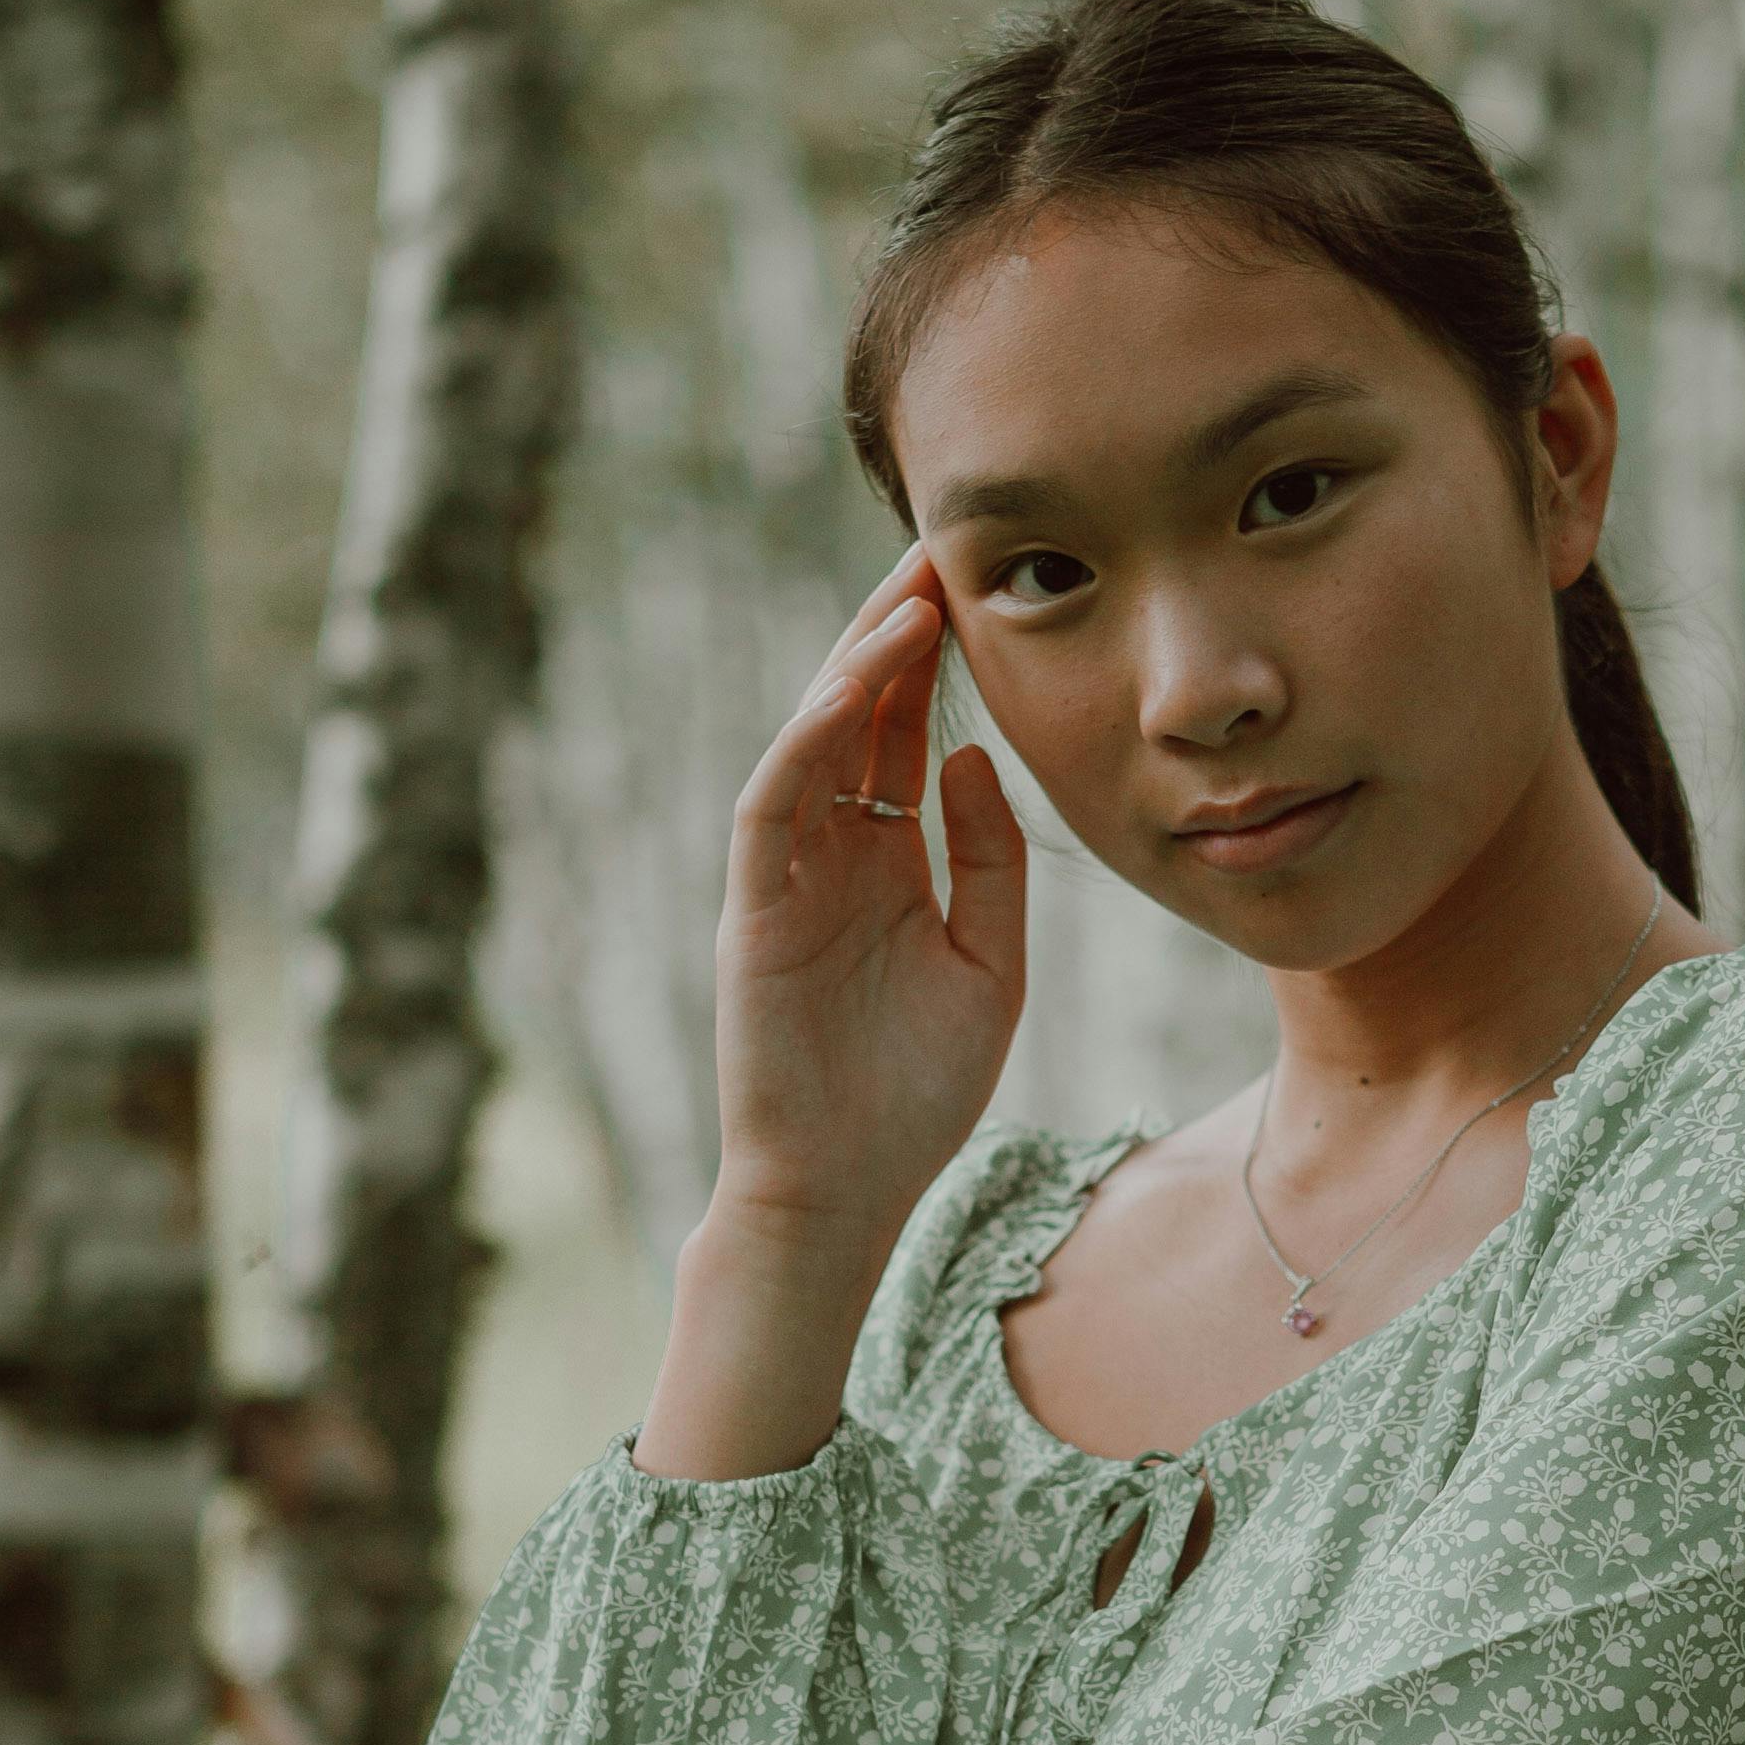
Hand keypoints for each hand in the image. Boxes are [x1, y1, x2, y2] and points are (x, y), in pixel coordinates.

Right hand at [703, 540, 1027, 1260]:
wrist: (846, 1189)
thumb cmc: (914, 1092)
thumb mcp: (989, 963)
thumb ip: (992, 861)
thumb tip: (975, 754)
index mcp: (886, 861)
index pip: (904, 738)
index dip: (936, 665)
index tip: (982, 591)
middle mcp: (830, 853)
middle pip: (855, 719)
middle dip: (892, 636)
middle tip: (940, 556)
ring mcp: (786, 877)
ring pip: (811, 743)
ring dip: (856, 668)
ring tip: (909, 602)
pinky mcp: (752, 909)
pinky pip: (775, 803)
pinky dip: (811, 740)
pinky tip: (860, 689)